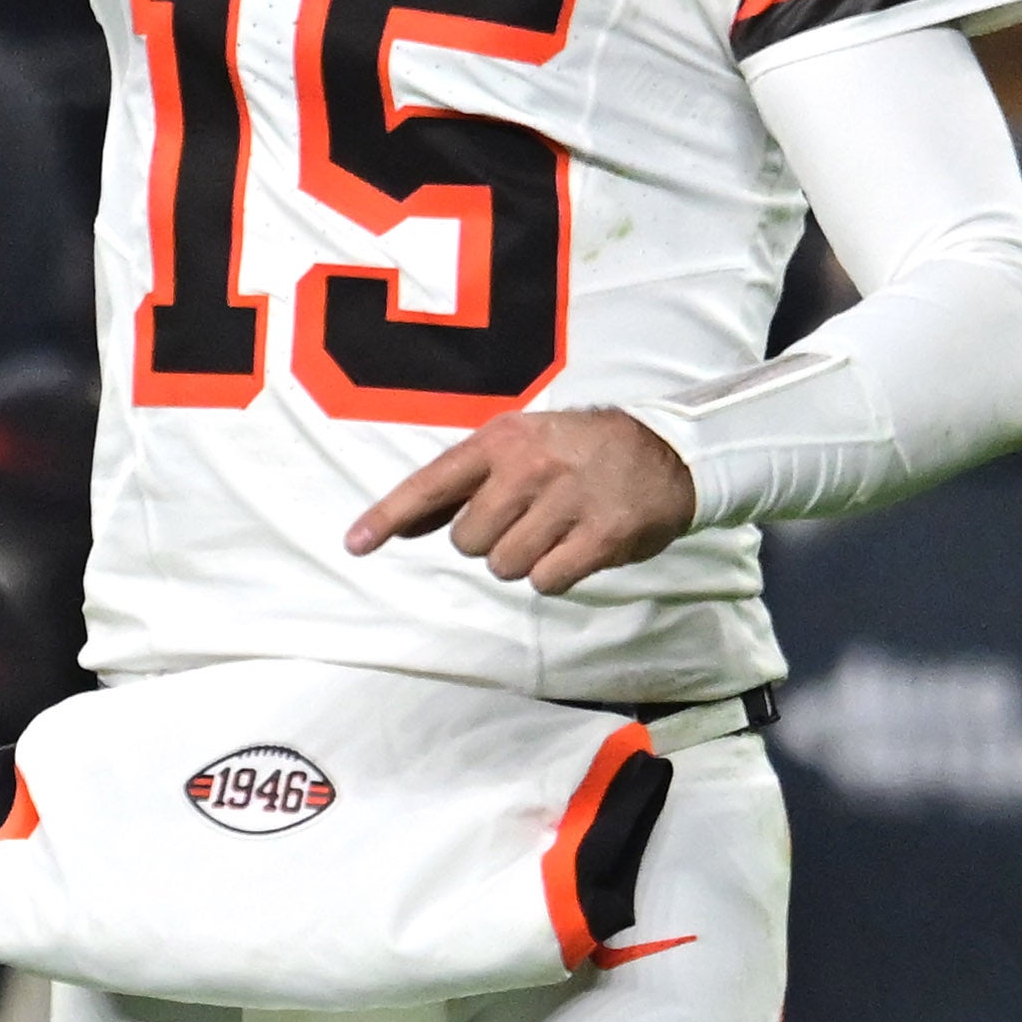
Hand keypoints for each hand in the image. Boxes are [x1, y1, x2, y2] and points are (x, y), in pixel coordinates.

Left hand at [346, 405, 698, 591]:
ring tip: (556, 530)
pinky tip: (576, 548)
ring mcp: (567, 499)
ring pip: (505, 566)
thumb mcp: (520, 447)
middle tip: (528, 519)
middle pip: (469, 541)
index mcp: (501, 440)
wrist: (667, 452)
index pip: (432, 482)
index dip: (389, 516)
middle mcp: (530, 466)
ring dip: (525, 559)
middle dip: (490, 541)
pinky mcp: (601, 534)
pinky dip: (556, 574)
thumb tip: (405, 525)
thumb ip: (464, 486)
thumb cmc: (578, 452)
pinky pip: (546, 580)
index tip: (354, 544)